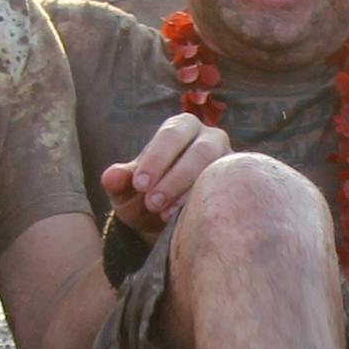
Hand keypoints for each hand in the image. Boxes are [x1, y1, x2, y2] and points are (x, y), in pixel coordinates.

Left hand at [100, 112, 228, 236]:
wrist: (170, 218)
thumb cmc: (148, 194)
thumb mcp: (128, 190)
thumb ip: (119, 182)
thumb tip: (110, 177)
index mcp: (180, 127)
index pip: (171, 134)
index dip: (156, 159)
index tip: (139, 185)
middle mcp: (210, 138)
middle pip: (200, 150)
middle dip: (174, 177)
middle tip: (151, 203)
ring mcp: (228, 161)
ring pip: (216, 170)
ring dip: (189, 192)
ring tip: (164, 215)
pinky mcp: (238, 184)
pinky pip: (227, 190)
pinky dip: (205, 204)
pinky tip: (185, 220)